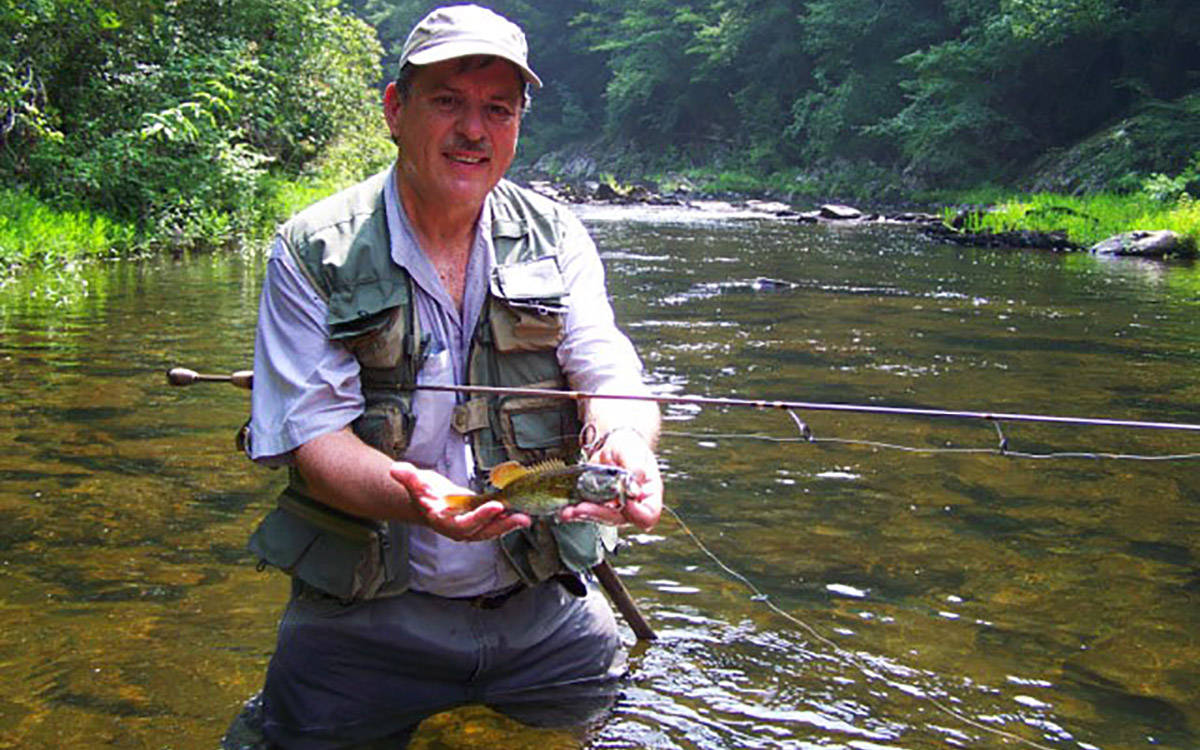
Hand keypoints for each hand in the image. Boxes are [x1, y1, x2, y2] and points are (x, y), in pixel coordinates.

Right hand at [389, 462, 530, 541]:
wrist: (426, 498)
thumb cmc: (422, 490)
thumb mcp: (414, 481)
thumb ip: (407, 476)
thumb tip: (396, 469)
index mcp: (442, 521)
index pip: (462, 523)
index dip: (479, 517)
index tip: (495, 507)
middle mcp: (457, 528)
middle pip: (482, 531)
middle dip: (501, 525)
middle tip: (520, 518)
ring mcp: (470, 527)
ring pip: (491, 530)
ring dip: (509, 525)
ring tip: (525, 518)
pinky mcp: (479, 521)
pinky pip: (495, 523)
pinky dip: (508, 520)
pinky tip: (522, 513)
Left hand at [559, 428, 662, 530]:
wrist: (613, 444)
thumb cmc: (628, 447)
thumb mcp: (633, 452)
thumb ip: (636, 469)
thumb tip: (634, 490)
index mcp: (648, 494)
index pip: (648, 515)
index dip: (637, 514)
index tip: (625, 502)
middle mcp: (633, 505)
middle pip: (620, 519)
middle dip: (599, 514)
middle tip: (583, 508)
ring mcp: (615, 507)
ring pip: (601, 517)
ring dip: (584, 514)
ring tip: (570, 511)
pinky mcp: (598, 504)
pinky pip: (588, 511)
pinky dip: (576, 511)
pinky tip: (567, 510)